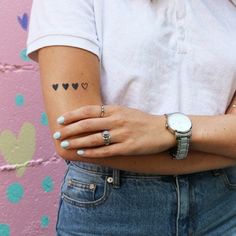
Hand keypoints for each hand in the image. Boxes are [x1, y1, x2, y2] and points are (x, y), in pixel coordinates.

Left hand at [53, 105, 175, 157]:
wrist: (164, 130)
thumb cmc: (142, 120)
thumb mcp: (125, 111)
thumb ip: (109, 113)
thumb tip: (89, 117)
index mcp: (115, 110)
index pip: (88, 111)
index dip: (72, 115)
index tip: (60, 120)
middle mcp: (117, 120)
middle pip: (87, 124)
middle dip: (69, 130)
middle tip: (56, 134)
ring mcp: (122, 134)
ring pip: (94, 138)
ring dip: (77, 142)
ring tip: (65, 145)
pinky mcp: (128, 147)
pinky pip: (106, 151)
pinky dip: (92, 152)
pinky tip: (82, 153)